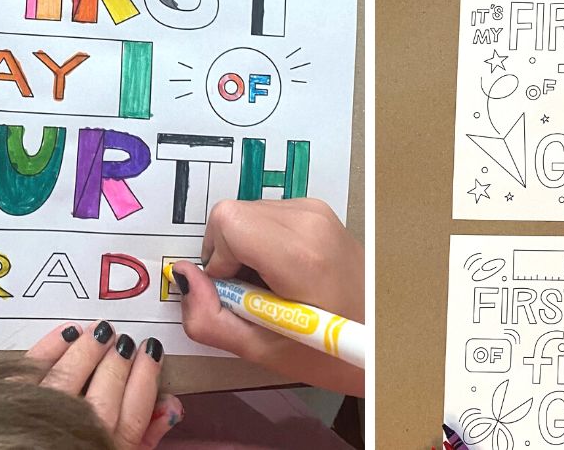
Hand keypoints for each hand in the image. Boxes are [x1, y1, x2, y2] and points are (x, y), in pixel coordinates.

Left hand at [24, 320, 182, 447]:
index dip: (147, 374)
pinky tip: (65, 334)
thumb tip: (170, 405)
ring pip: (70, 376)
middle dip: (119, 359)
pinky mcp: (10, 403)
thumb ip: (147, 435)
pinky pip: (31, 369)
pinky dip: (49, 348)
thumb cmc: (78, 446)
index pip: (137, 407)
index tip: (150, 351)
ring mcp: (42, 417)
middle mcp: (80, 432)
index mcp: (111, 448)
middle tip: (124, 342)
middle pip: (106, 389)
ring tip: (99, 333)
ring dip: (89, 349)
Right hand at [172, 198, 364, 395]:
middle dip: (226, 255)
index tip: (236, 292)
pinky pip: (266, 215)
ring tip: (270, 288)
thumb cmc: (328, 352)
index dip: (217, 259)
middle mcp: (309, 219)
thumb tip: (183, 277)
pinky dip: (260, 243)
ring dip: (243, 250)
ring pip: (246, 213)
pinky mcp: (318, 210)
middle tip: (251, 295)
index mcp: (299, 253)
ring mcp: (316, 210)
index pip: (226, 221)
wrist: (381, 338)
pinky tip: (281, 275)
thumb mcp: (261, 351)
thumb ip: (209, 318)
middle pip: (231, 214)